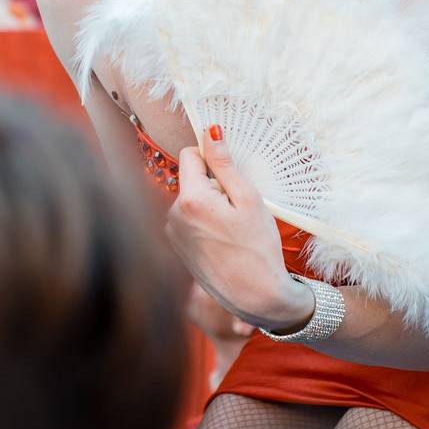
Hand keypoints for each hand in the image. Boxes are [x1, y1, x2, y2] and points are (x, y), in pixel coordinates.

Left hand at [165, 125, 314, 330]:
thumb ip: (225, 164)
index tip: (231, 177)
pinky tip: (222, 240)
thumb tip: (210, 132)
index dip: (213, 160)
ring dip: (209, 205)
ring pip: (190, 199)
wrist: (254, 297)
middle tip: (237, 210)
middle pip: (190, 178)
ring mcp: (171, 233)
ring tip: (231, 228)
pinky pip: (188, 219)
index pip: (190, 155)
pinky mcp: (175, 247)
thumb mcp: (248, 199)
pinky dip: (203, 222)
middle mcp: (172, 214)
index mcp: (190, 199)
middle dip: (213, 186)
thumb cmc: (257, 248)